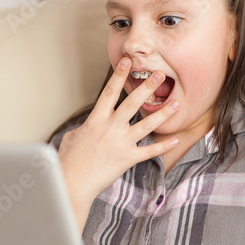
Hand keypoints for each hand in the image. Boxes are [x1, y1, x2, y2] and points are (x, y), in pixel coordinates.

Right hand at [58, 56, 180, 232]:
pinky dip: (162, 146)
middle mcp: (110, 128)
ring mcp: (121, 143)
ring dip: (162, 113)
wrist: (73, 183)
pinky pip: (149, 151)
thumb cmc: (68, 161)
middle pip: (132, 103)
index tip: (126, 61)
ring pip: (146, 125)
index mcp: (95, 120)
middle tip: (160, 74)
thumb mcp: (72, 137)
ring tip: (176, 103)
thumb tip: (90, 125)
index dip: (118, 75)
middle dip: (147, 86)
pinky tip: (175, 140)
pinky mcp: (127, 159)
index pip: (109, 92)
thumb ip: (86, 127)